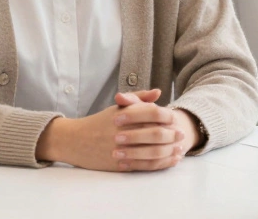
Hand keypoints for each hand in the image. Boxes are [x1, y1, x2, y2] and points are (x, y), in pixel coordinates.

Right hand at [36, 89, 188, 171]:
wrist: (75, 141)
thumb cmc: (98, 122)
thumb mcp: (117, 107)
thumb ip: (138, 98)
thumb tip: (159, 92)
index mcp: (123, 115)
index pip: (152, 113)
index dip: (167, 117)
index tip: (176, 120)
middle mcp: (122, 131)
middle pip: (154, 133)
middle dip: (171, 136)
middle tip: (182, 136)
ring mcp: (120, 149)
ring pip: (150, 151)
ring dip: (168, 152)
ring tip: (178, 151)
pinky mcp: (118, 164)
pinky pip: (143, 165)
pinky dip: (158, 164)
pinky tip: (167, 162)